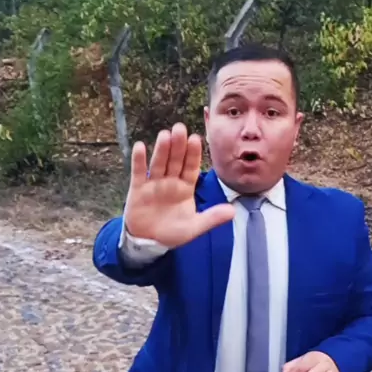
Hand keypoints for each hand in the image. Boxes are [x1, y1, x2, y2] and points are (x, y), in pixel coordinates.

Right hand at [123, 123, 234, 246]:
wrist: (149, 242)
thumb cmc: (172, 233)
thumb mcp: (194, 228)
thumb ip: (212, 218)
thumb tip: (233, 212)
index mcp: (186, 187)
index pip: (191, 167)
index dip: (193, 154)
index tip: (196, 139)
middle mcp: (170, 181)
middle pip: (175, 161)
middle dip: (178, 145)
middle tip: (180, 128)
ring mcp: (154, 183)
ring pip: (159, 163)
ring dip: (162, 149)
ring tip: (165, 135)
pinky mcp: (138, 188)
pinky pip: (138, 172)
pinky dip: (139, 160)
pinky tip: (140, 147)